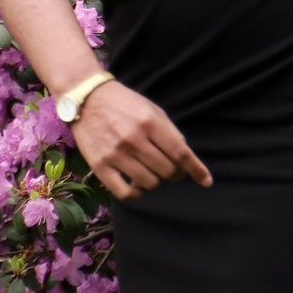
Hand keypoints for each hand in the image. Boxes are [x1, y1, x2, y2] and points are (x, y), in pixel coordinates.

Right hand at [74, 78, 211, 199]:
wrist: (87, 99)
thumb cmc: (124, 104)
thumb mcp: (152, 109)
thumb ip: (170, 132)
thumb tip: (185, 158)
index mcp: (150, 122)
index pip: (180, 153)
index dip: (196, 169)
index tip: (206, 181)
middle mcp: (134, 139)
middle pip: (167, 171)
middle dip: (175, 175)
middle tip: (171, 171)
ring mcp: (116, 153)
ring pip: (150, 183)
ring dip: (156, 182)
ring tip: (152, 173)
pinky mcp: (100, 166)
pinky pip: (126, 193)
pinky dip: (137, 193)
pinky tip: (138, 185)